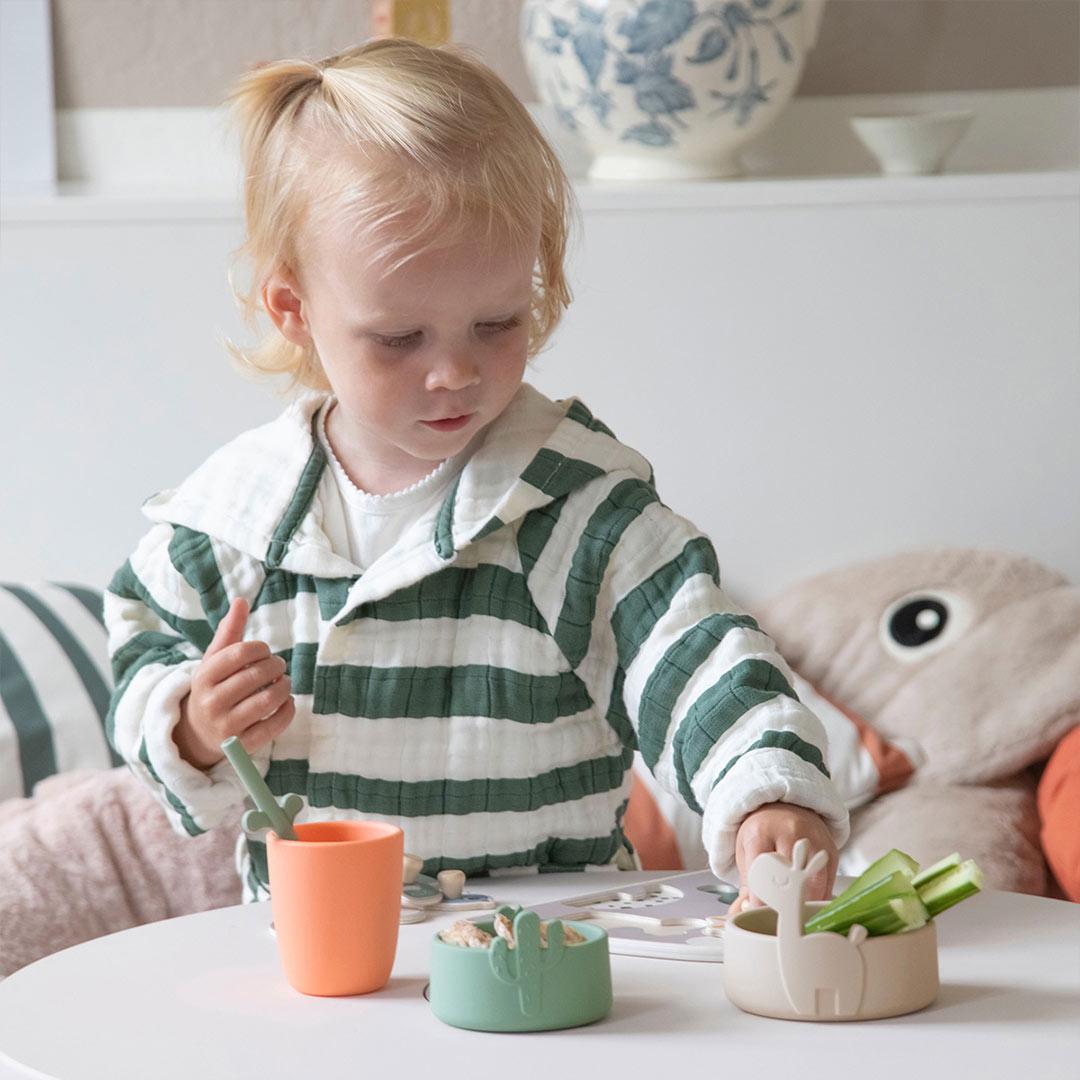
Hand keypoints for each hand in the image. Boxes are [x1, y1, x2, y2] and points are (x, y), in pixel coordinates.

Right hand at [172, 597, 294, 769]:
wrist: (197, 731)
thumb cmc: (214, 686)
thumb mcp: (214, 660)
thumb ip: (229, 631)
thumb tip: (241, 600)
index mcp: (203, 676)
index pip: (238, 654)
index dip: (260, 648)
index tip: (265, 651)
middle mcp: (211, 702)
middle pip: (254, 677)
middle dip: (275, 666)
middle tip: (279, 666)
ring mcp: (226, 726)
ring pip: (265, 702)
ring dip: (283, 687)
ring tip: (283, 682)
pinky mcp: (241, 745)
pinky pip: (272, 728)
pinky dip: (287, 712)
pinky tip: (287, 701)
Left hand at [727, 802, 837, 915]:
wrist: (782, 806)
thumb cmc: (762, 831)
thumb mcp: (745, 851)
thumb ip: (746, 884)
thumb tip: (741, 913)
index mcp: (760, 832)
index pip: (760, 871)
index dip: (760, 899)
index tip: (760, 915)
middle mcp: (789, 832)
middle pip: (791, 877)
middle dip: (788, 904)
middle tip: (782, 919)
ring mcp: (812, 838)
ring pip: (815, 882)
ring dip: (808, 903)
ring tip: (799, 915)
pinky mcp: (830, 847)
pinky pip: (829, 880)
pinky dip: (821, 896)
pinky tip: (812, 902)